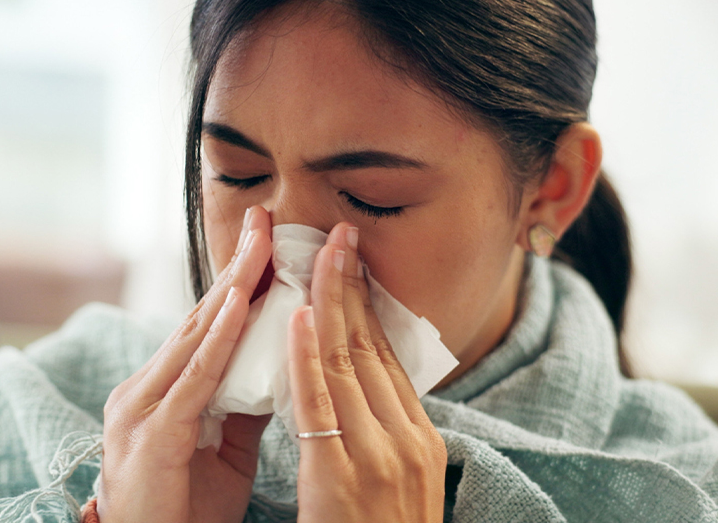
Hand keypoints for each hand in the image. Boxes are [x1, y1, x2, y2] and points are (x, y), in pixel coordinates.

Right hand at [98, 206, 274, 522]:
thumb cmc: (184, 511)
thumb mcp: (224, 448)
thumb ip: (245, 402)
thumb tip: (282, 362)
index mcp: (162, 391)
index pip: (208, 325)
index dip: (239, 282)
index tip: (269, 239)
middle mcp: (144, 388)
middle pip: (200, 317)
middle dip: (237, 267)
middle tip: (266, 218)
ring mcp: (141, 407)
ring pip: (196, 335)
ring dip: (232, 287)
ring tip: (261, 243)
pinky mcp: (152, 434)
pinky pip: (193, 377)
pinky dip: (218, 337)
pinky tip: (238, 304)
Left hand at [287, 223, 446, 522]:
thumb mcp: (396, 484)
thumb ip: (381, 437)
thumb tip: (362, 392)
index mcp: (420, 439)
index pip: (388, 357)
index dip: (367, 305)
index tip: (350, 262)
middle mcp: (407, 439)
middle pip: (373, 348)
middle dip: (352, 286)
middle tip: (336, 233)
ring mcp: (379, 457)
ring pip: (349, 363)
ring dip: (330, 302)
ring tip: (315, 252)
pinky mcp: (344, 477)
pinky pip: (322, 405)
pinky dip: (309, 356)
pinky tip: (298, 315)